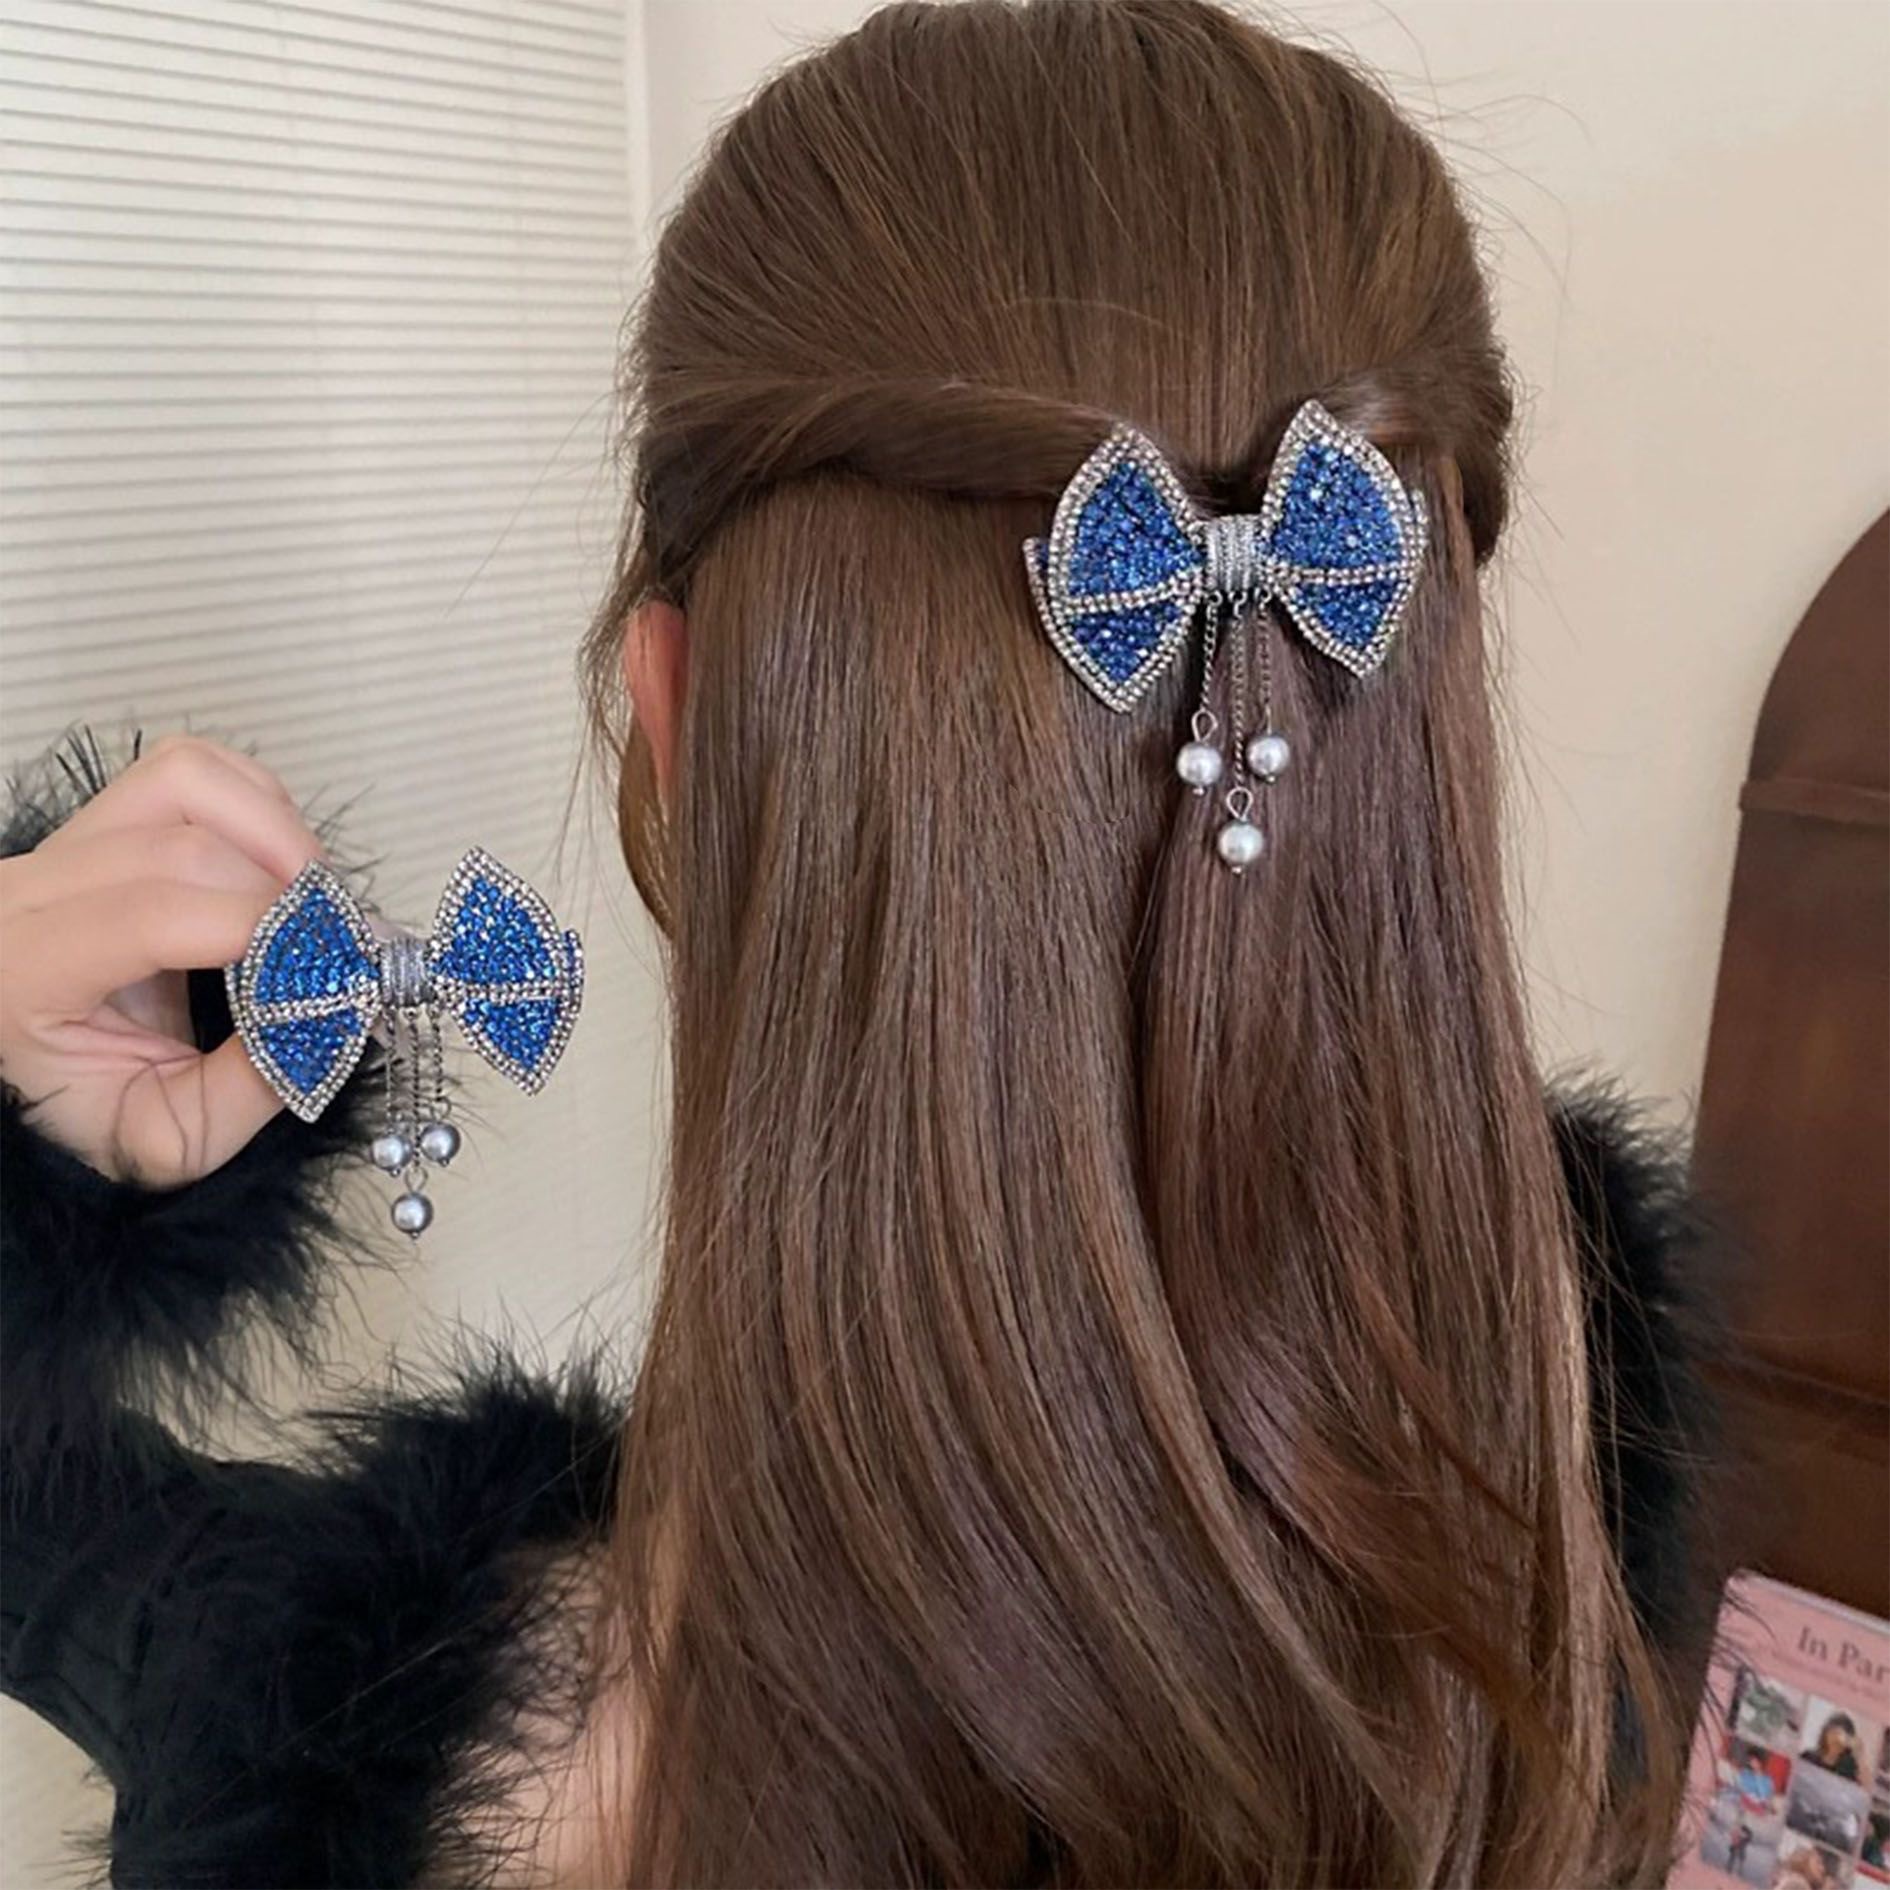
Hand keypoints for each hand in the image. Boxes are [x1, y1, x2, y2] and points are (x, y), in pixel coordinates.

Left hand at [0, 736, 326, 1185]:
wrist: (43, 1092)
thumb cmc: (91, 1118)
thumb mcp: (170, 1139)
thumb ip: (256, 1084)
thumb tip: (343, 1007)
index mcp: (22, 972)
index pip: (153, 911)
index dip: (263, 926)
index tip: (341, 963)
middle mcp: (26, 891)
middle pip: (182, 843)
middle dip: (286, 887)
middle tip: (348, 944)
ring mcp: (61, 845)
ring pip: (185, 779)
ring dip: (273, 830)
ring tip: (311, 900)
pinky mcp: (101, 822)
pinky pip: (192, 770)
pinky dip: (258, 804)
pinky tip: (278, 871)